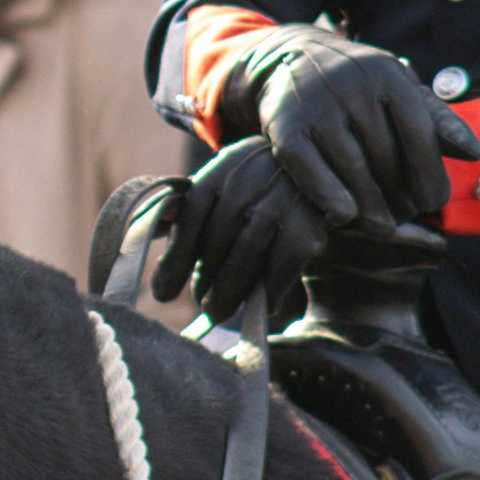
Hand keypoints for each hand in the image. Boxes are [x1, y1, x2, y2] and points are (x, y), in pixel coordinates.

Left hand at [164, 134, 409, 326]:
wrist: (322, 170)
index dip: (174, 258)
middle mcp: (251, 178)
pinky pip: (283, 265)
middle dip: (204, 278)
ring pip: (248, 253)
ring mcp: (283, 199)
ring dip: (230, 289)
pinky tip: (265, 306)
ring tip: (217, 310)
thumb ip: (185, 220)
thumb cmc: (259, 191)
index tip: (161, 293)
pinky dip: (271, 290)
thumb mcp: (224, 190)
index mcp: (222, 169)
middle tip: (200, 305)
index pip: (191, 214)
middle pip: (218, 238)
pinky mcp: (310, 223)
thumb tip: (157, 271)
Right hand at [248, 32, 477, 246]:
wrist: (290, 58)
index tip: (435, 202)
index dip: (429, 172)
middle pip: (385, 154)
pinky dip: (328, 195)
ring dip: (370, 204)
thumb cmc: (359, 84)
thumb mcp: (399, 91)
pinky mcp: (283, 122)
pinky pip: (309, 167)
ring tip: (384, 226)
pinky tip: (345, 217)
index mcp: (387, 73)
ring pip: (351, 166)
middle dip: (400, 193)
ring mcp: (315, 101)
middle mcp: (352, 82)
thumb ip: (436, 120)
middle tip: (409, 216)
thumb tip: (475, 154)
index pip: (418, 131)